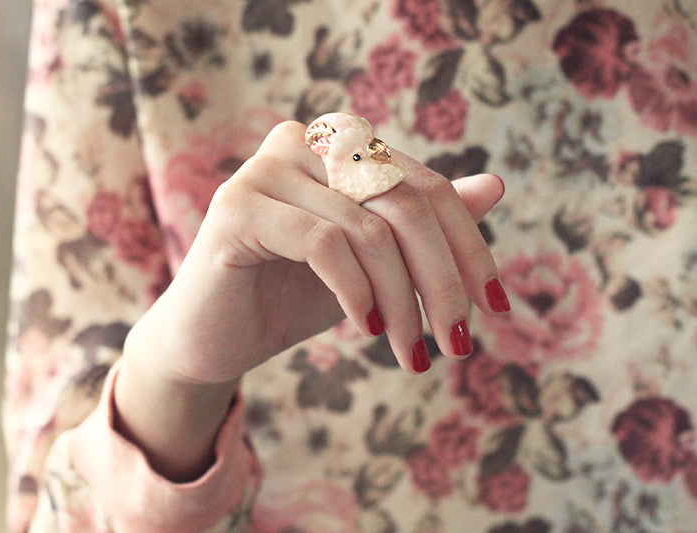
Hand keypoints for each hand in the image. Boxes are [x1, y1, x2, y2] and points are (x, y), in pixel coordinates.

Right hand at [126, 121, 505, 383]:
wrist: (214, 338)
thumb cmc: (292, 297)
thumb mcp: (374, 265)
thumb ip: (424, 224)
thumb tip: (494, 186)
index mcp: (337, 146)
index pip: (425, 187)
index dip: (467, 247)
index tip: (494, 307)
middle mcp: (302, 142)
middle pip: (404, 202)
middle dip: (442, 280)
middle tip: (459, 342)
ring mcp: (264, 168)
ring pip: (368, 228)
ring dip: (402, 301)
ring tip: (411, 352)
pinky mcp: (236, 205)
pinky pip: (323, 243)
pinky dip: (356, 292)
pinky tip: (365, 329)